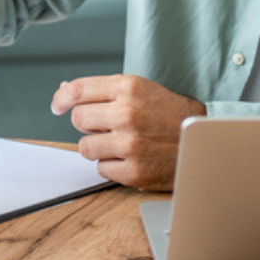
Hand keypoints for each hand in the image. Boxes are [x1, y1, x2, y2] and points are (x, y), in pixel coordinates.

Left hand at [50, 74, 204, 190]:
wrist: (202, 141)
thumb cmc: (171, 114)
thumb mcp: (141, 89)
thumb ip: (103, 89)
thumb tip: (66, 90)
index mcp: (129, 88)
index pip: (78, 90)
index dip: (62, 98)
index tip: (58, 105)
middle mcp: (127, 114)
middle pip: (78, 120)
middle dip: (87, 124)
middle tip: (104, 126)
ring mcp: (130, 144)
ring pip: (85, 148)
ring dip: (98, 147)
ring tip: (120, 143)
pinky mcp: (134, 171)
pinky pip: (101, 169)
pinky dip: (112, 165)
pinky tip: (130, 157)